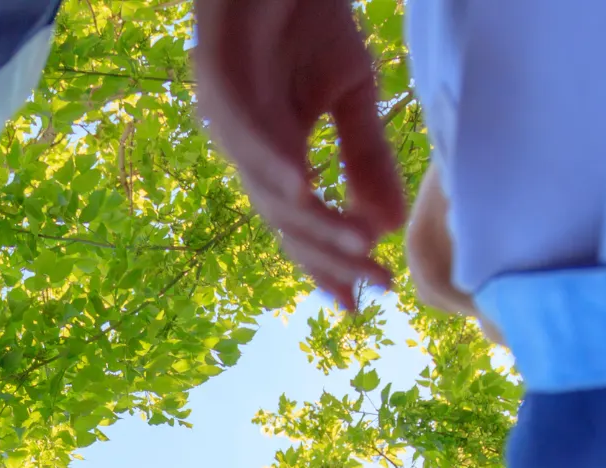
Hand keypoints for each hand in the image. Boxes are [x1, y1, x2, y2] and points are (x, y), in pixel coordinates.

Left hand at [191, 0, 405, 308]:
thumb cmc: (307, 21)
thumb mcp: (353, 91)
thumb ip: (365, 156)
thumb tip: (388, 224)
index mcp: (273, 154)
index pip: (297, 223)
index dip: (324, 262)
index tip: (358, 302)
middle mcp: (245, 146)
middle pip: (282, 218)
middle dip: (328, 254)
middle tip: (371, 283)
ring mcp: (227, 117)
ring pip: (268, 185)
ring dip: (312, 219)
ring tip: (354, 247)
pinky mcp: (217, 79)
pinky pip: (247, 131)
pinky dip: (276, 163)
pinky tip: (303, 188)